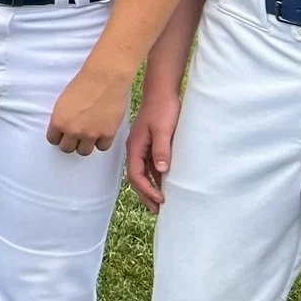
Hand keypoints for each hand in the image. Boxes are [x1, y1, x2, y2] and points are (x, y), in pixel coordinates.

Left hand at [47, 60, 133, 156]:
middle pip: (67, 148)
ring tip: (89, 135)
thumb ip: (62, 118)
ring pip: (84, 151)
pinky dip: (101, 142)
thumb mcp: (63, 102)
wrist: (104, 78)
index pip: (53, 140)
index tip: (63, 133)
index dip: (58, 136)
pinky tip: (102, 133)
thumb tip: (64, 129)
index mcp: (58, 121)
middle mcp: (72, 131)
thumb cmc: (83, 84)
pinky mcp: (108, 134)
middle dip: (70, 142)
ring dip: (85, 144)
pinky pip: (102, 147)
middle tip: (76, 135)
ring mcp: (91, 134)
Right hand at [124, 89, 178, 210]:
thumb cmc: (162, 108)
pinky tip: (165, 183)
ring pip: (142, 172)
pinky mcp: (149, 143)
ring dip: (150, 187)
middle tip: (158, 210)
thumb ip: (161, 150)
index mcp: (135, 147)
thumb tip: (161, 171)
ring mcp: (141, 146)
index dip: (146, 190)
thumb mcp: (163, 130)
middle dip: (146, 194)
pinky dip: (155, 177)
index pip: (136, 175)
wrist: (162, 91)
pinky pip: (149, 165)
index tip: (161, 200)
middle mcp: (135, 149)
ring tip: (161, 201)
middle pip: (136, 177)